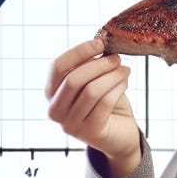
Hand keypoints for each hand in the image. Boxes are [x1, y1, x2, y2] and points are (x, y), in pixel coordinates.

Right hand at [45, 39, 141, 177]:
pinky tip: (125, 82)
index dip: (79, 52)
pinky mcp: (90, 133)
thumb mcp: (93, 80)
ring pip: (91, 91)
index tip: (100, 44)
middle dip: (98, 64)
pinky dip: (117, 88)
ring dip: (111, 75)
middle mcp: (55, 111)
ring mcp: (71, 125)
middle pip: (73, 79)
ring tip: (124, 69)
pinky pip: (104, 103)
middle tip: (117, 58)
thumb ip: (90, 65)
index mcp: (51, 93)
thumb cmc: (104, 102)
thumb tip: (99, 43)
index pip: (58, 67)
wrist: (119, 134)